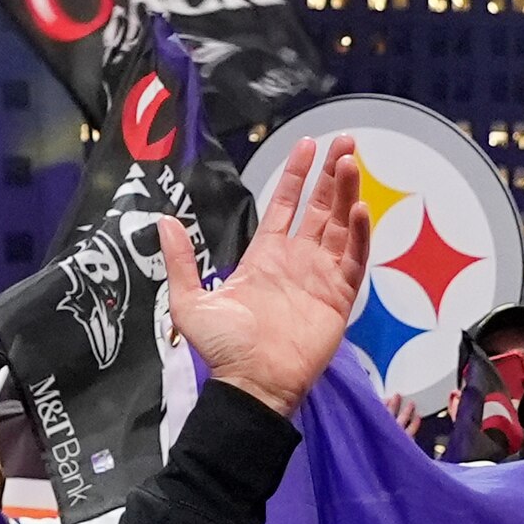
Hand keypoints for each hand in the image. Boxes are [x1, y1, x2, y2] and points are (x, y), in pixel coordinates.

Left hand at [162, 141, 372, 419]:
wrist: (250, 383)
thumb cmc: (223, 348)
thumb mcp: (189, 301)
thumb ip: (181, 261)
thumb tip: (164, 221)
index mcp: (265, 256)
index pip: (285, 205)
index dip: (296, 176)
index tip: (307, 146)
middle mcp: (297, 261)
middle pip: (320, 208)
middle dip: (331, 174)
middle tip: (344, 141)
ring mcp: (321, 277)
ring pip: (340, 225)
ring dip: (346, 193)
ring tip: (351, 162)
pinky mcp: (339, 297)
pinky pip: (353, 259)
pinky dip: (359, 234)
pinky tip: (358, 208)